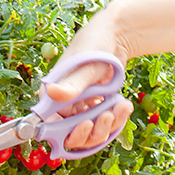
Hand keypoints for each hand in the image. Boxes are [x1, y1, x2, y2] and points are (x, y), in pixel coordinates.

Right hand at [42, 11, 133, 152]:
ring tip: (121, 106)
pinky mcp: (95, 110)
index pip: (51, 127)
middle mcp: (62, 107)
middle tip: (106, 115)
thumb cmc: (95, 46)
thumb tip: (51, 92)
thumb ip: (71, 84)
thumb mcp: (85, 67)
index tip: (86, 125)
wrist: (116, 37)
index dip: (66, 133)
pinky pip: (103, 126)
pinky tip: (123, 105)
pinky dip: (116, 120)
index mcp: (51, 97)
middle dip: (92, 132)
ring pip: (91, 135)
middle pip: (73, 137)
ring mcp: (80, 110)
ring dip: (108, 126)